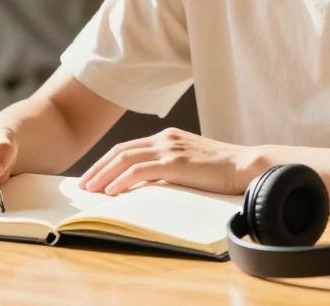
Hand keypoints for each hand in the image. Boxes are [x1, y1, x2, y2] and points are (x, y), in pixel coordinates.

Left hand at [78, 127, 263, 195]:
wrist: (247, 166)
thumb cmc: (223, 170)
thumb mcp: (191, 164)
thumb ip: (170, 168)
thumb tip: (150, 184)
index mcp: (168, 137)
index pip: (128, 148)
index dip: (106, 162)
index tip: (92, 177)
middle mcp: (165, 138)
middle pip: (120, 151)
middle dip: (98, 168)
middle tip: (82, 185)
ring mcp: (169, 148)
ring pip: (125, 159)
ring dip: (103, 175)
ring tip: (90, 190)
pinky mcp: (175, 162)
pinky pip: (139, 171)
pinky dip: (121, 180)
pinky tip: (111, 192)